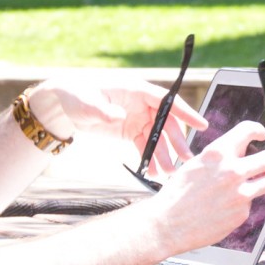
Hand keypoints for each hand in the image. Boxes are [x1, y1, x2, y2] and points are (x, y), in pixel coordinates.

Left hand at [25, 75, 207, 173]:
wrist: (63, 104)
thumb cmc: (76, 93)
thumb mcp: (87, 101)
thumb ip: (103, 110)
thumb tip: (119, 117)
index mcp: (137, 90)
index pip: (167, 101)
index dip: (186, 112)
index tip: (201, 124)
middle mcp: (142, 104)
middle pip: (166, 123)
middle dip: (177, 142)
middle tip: (186, 160)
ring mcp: (137, 118)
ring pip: (157, 138)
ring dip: (164, 155)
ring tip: (167, 174)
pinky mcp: (130, 131)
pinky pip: (144, 146)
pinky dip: (150, 159)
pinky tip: (153, 172)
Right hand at [146, 121, 264, 252]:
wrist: (167, 224)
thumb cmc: (177, 194)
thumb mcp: (196, 164)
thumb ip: (219, 157)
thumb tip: (238, 152)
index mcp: (217, 153)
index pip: (249, 130)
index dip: (258, 131)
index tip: (261, 134)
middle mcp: (232, 170)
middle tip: (260, 163)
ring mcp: (239, 193)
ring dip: (264, 180)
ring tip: (255, 183)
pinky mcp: (241, 213)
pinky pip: (252, 203)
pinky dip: (243, 203)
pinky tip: (227, 206)